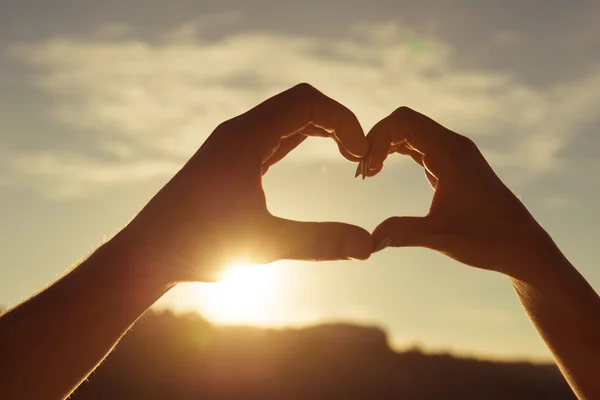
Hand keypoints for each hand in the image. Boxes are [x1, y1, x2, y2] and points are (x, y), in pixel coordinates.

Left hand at [118, 84, 371, 282]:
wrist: (148, 251)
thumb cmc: (197, 245)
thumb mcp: (264, 244)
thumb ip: (319, 242)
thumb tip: (369, 247)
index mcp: (245, 138)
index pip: (307, 102)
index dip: (343, 120)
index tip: (363, 153)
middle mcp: (238, 131)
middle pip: (299, 103)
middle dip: (336, 122)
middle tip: (360, 156)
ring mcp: (232, 143)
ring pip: (286, 117)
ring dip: (320, 128)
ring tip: (348, 155)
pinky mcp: (229, 158)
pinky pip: (273, 134)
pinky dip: (301, 139)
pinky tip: (314, 158)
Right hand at [366, 107, 553, 280]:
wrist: (522, 245)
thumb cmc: (488, 240)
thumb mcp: (440, 237)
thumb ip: (402, 233)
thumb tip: (367, 242)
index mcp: (452, 153)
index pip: (403, 122)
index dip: (376, 139)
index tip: (365, 172)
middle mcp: (454, 145)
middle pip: (404, 121)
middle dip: (376, 140)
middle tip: (361, 173)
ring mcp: (454, 152)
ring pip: (410, 131)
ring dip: (385, 146)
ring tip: (367, 174)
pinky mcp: (453, 163)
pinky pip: (418, 145)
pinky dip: (396, 152)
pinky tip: (381, 171)